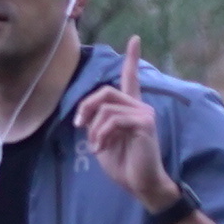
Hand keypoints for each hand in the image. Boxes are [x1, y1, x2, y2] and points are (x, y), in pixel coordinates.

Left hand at [74, 36, 176, 213]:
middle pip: (105, 92)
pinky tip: (102, 148)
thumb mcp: (103, 140)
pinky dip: (101, 134)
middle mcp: (140, 107)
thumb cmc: (125, 165)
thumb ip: (97, 122)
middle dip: (86, 106)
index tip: (135, 39)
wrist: (142, 185)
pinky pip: (113, 119)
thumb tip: (88, 114)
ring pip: (106, 107)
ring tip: (96, 146)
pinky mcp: (144, 123)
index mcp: (131, 109)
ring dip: (94, 129)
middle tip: (79, 125)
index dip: (132, 60)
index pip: (131, 79)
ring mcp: (144, 113)